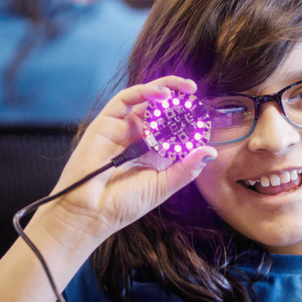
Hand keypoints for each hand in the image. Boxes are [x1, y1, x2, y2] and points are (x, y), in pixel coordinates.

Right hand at [32, 76, 216, 256]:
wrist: (90, 213)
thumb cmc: (124, 204)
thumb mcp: (163, 185)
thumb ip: (186, 168)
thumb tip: (211, 150)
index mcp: (154, 151)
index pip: (175, 127)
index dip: (190, 119)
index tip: (207, 117)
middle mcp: (139, 136)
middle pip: (162, 109)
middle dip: (181, 99)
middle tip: (198, 95)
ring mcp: (123, 127)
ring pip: (145, 98)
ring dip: (167, 88)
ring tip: (187, 89)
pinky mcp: (106, 121)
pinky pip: (126, 99)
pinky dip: (145, 91)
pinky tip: (164, 95)